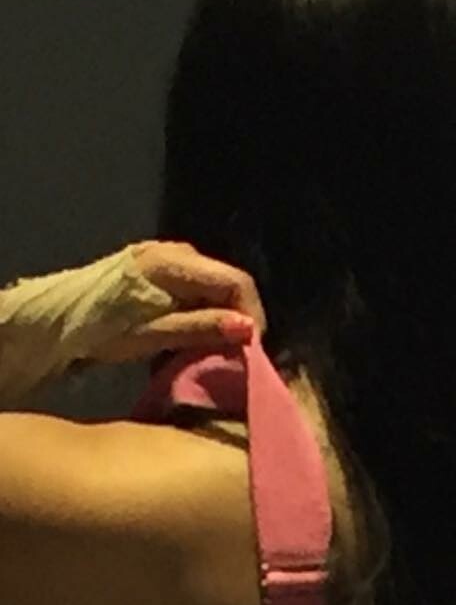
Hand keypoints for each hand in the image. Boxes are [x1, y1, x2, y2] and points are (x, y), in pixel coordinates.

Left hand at [84, 240, 267, 365]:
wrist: (54, 318)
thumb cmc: (100, 329)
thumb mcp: (154, 334)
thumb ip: (202, 328)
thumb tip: (248, 330)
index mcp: (173, 263)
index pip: (237, 282)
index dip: (252, 316)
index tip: (251, 351)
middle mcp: (175, 251)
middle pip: (228, 282)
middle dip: (239, 317)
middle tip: (236, 354)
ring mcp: (166, 256)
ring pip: (215, 286)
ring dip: (222, 315)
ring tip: (216, 347)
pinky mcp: (158, 267)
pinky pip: (197, 287)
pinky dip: (204, 310)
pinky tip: (195, 333)